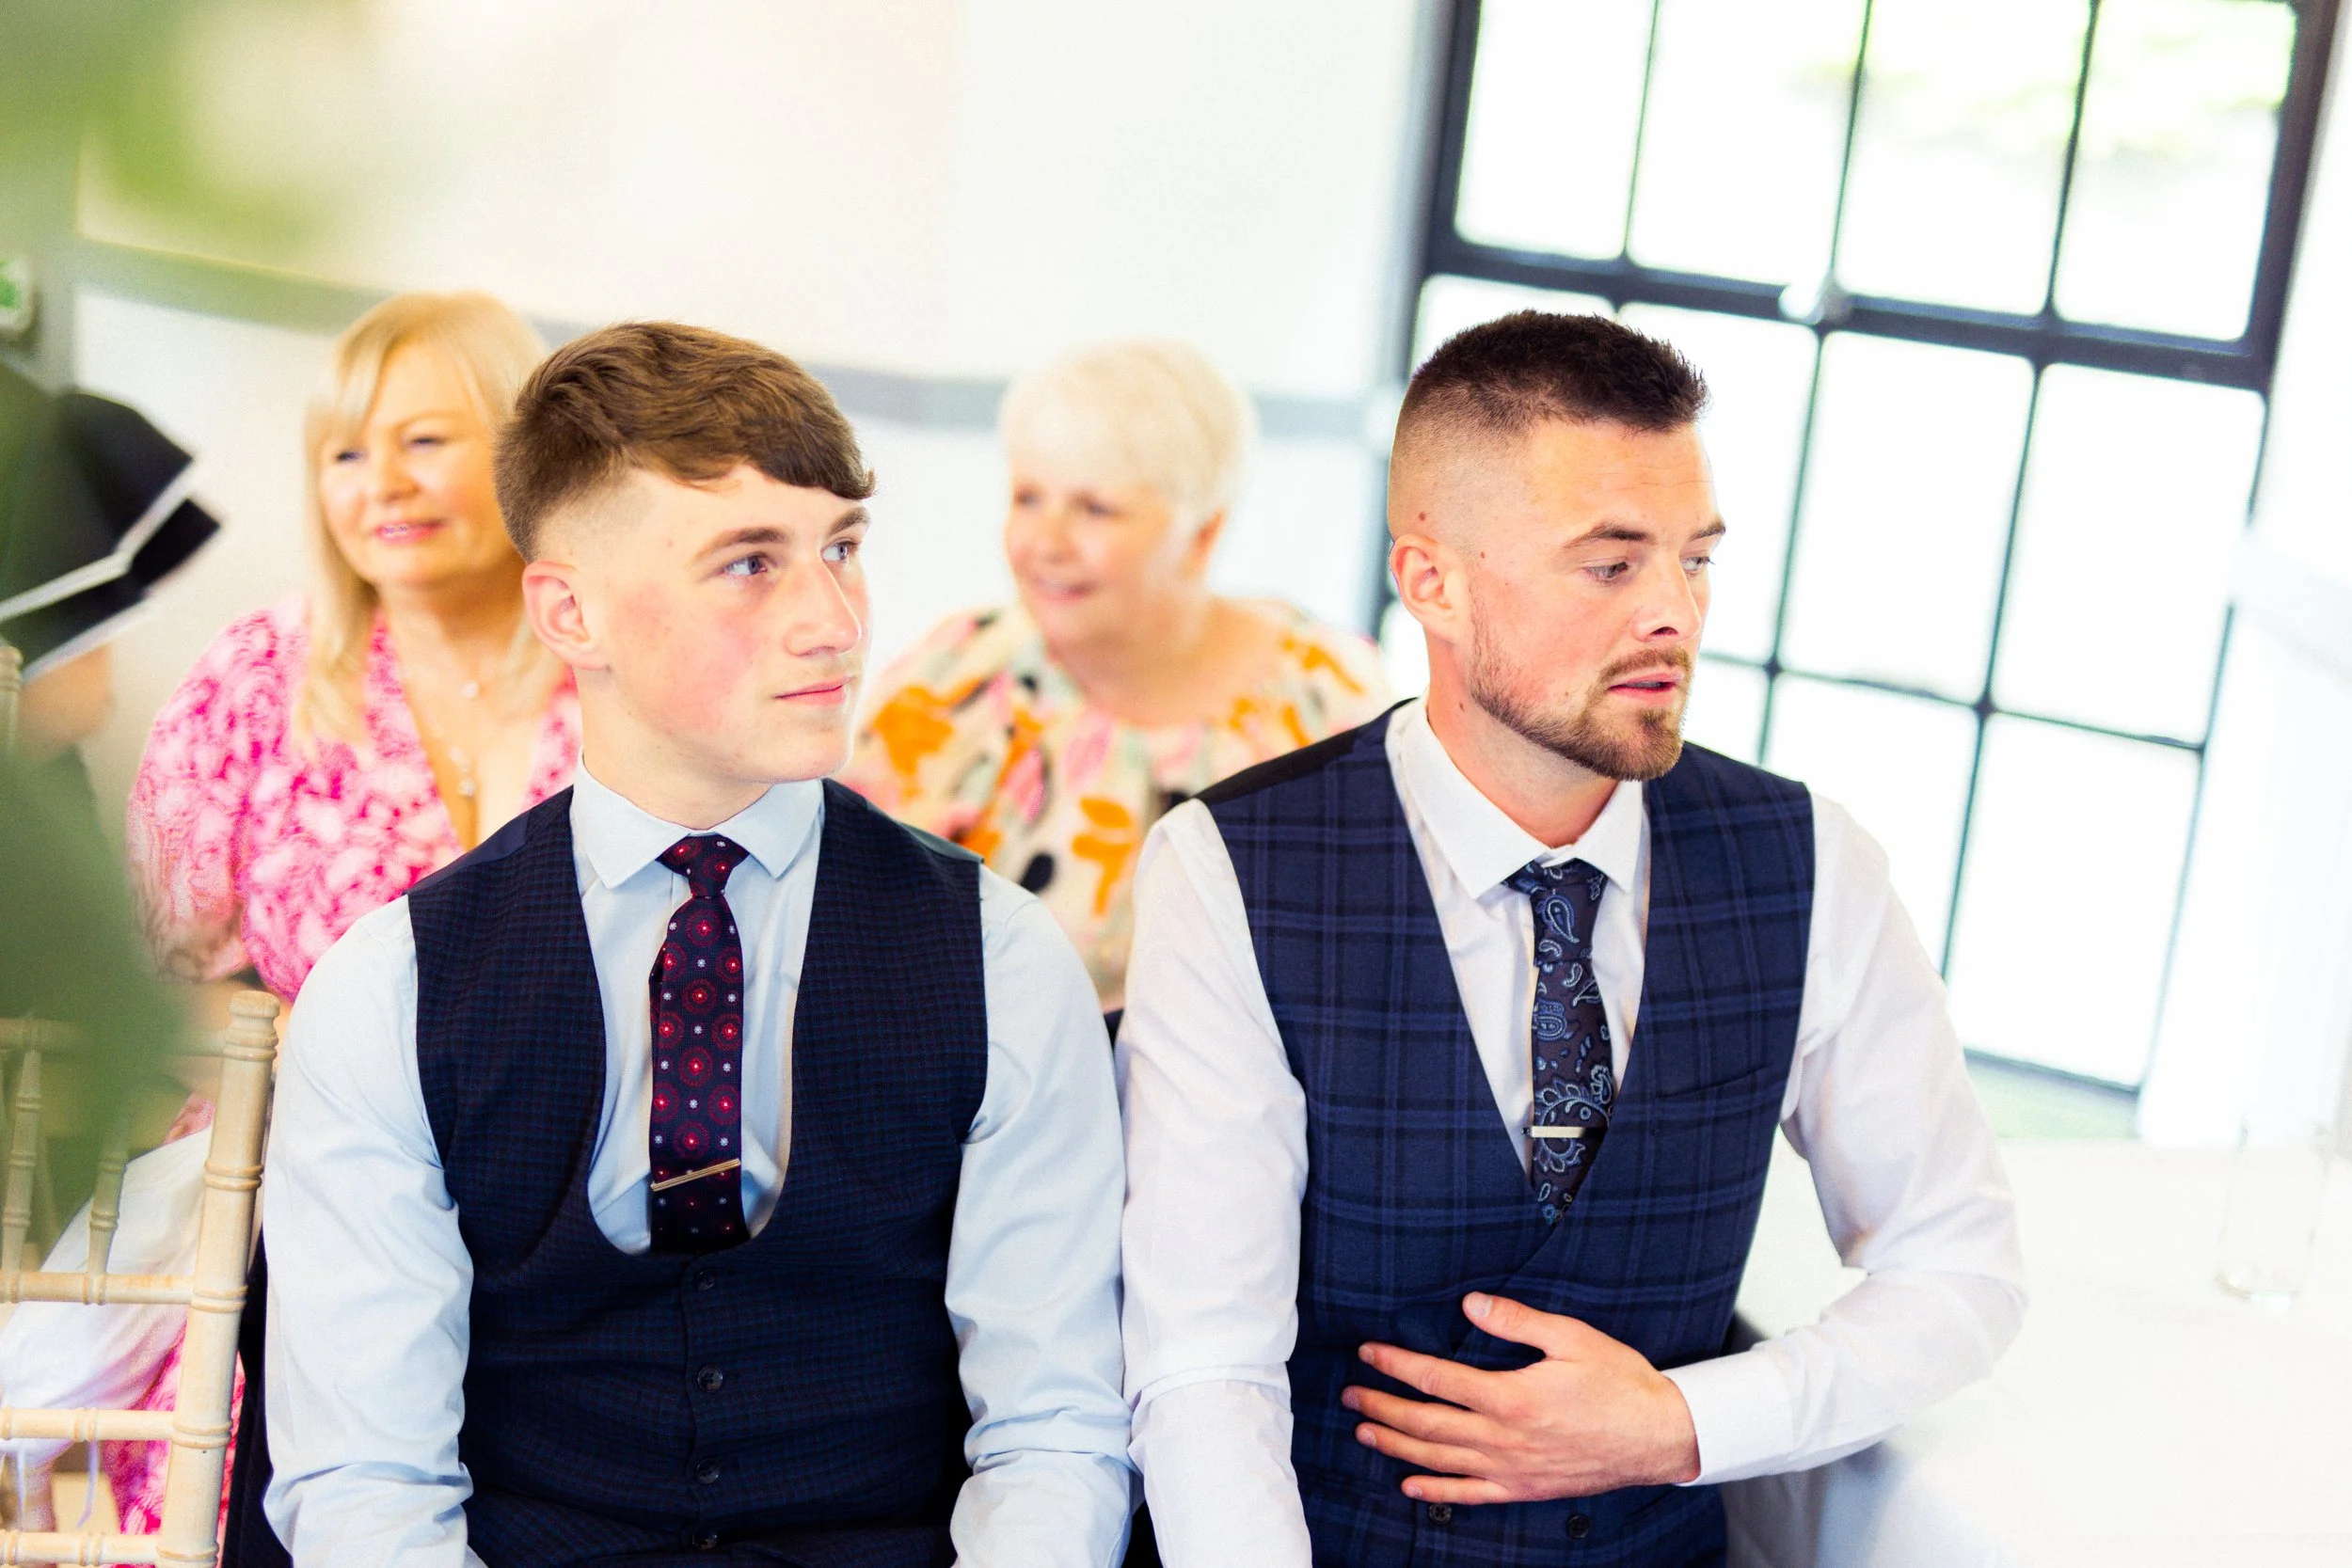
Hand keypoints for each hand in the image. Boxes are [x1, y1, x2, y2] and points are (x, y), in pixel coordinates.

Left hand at [1341, 1292, 1700, 1505]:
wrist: (1659, 1437)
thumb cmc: (1619, 1384)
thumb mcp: (1572, 1337)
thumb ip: (1517, 1320)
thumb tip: (1472, 1303)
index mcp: (1512, 1397)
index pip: (1437, 1380)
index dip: (1397, 1365)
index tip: (1369, 1353)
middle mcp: (1505, 1439)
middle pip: (1427, 1423)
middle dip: (1383, 1408)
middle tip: (1350, 1396)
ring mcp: (1512, 1469)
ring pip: (1440, 1460)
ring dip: (1397, 1446)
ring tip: (1365, 1432)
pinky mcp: (1524, 1489)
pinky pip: (1470, 1495)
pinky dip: (1436, 1492)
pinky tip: (1410, 1485)